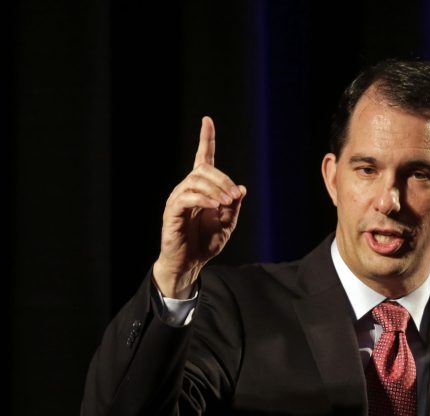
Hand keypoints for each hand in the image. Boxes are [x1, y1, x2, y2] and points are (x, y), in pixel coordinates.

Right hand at [152, 116, 246, 297]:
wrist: (190, 263)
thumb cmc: (206, 243)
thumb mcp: (227, 224)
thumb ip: (233, 206)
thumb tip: (240, 188)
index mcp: (202, 189)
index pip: (203, 159)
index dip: (206, 139)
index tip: (207, 121)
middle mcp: (187, 189)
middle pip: (204, 170)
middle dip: (222, 179)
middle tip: (233, 196)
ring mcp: (178, 199)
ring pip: (195, 180)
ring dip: (215, 189)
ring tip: (226, 203)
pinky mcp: (172, 212)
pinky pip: (187, 197)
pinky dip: (203, 199)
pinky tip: (214, 206)